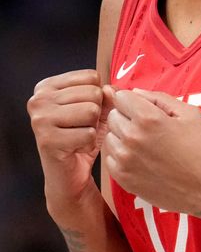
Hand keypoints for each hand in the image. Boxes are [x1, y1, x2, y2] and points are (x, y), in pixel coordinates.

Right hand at [27, 70, 112, 218]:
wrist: (69, 174)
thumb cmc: (81, 137)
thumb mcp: (97, 110)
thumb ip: (106, 94)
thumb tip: (111, 90)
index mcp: (47, 86)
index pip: (91, 76)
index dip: (98, 97)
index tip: (83, 112)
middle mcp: (39, 99)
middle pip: (93, 93)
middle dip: (96, 114)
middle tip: (81, 128)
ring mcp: (40, 119)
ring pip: (91, 111)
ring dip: (93, 128)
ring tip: (79, 137)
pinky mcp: (47, 140)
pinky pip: (88, 134)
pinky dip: (89, 144)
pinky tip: (76, 149)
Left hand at [104, 88, 200, 214]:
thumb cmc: (200, 148)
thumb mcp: (189, 114)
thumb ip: (159, 98)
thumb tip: (135, 92)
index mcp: (148, 118)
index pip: (121, 97)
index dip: (133, 100)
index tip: (143, 109)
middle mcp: (132, 137)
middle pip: (112, 116)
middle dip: (127, 117)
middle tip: (147, 128)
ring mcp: (125, 160)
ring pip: (109, 137)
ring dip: (122, 137)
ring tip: (144, 145)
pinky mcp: (123, 178)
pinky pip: (110, 159)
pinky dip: (121, 156)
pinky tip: (140, 159)